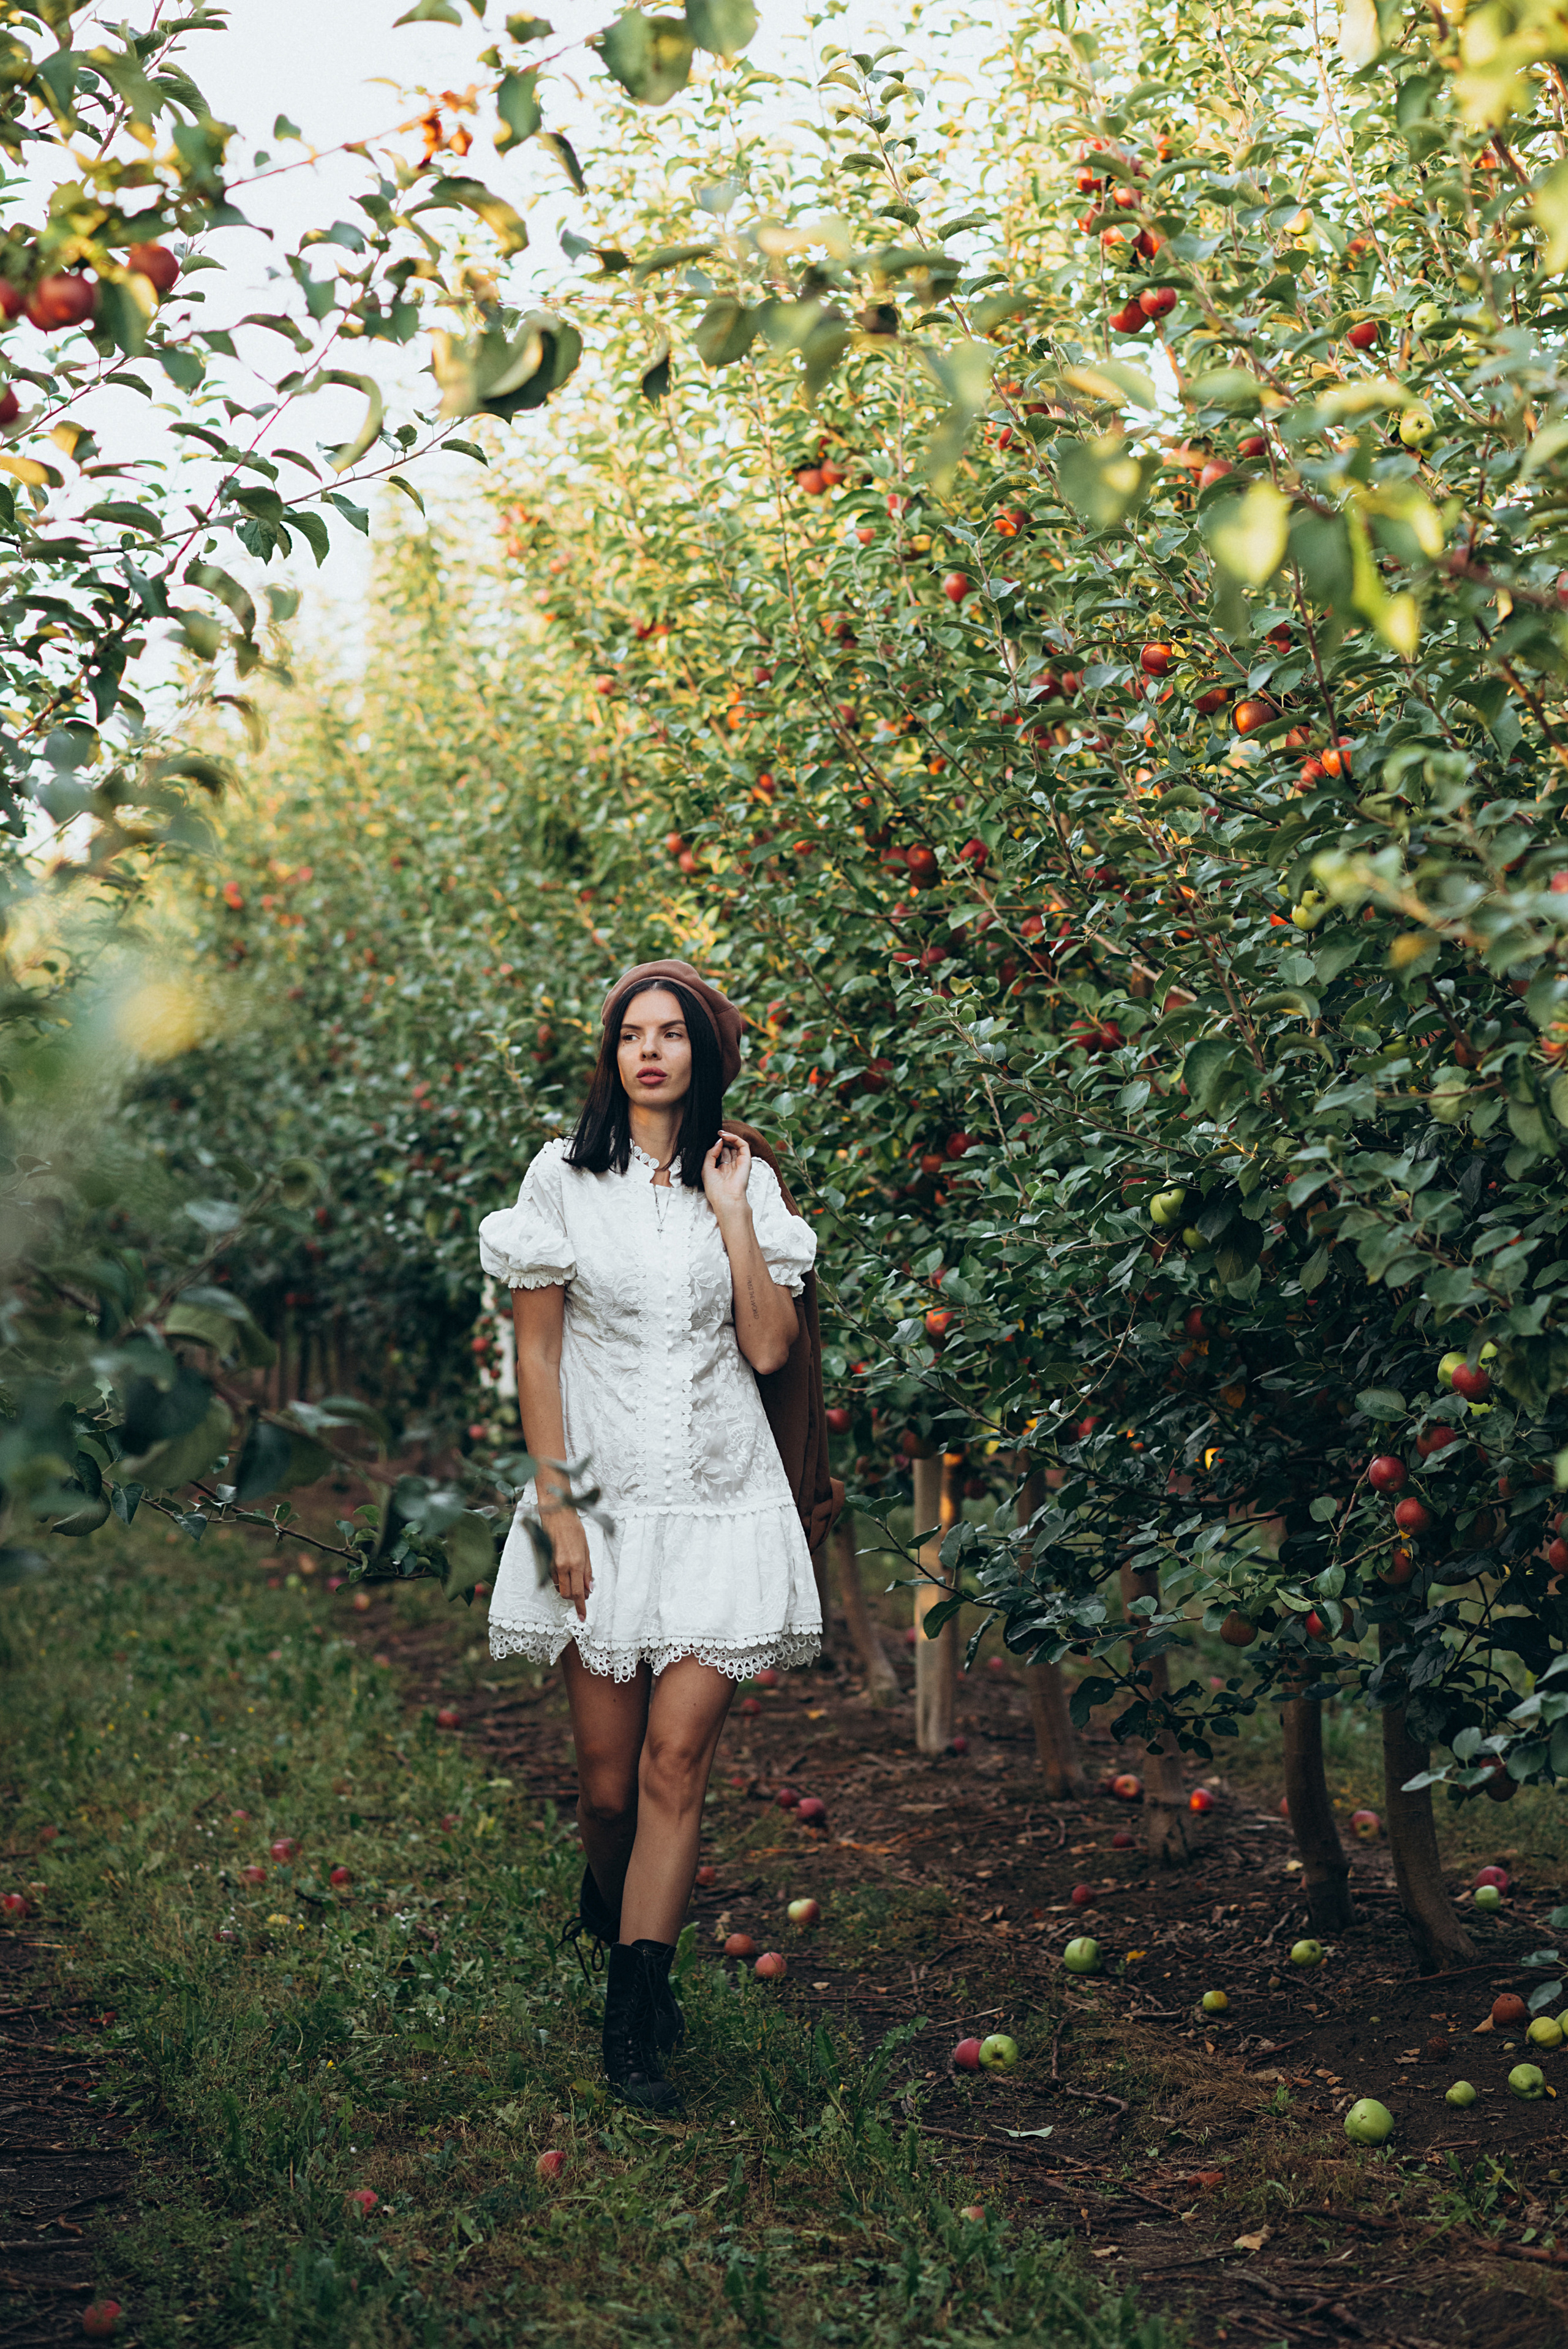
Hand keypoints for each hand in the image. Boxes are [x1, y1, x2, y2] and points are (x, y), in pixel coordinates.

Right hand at [545, 1505, 591, 1620]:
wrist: (557, 1515)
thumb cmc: (574, 1529)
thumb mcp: (587, 1549)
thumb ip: (587, 1571)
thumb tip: (589, 1588)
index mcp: (576, 1563)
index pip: (578, 1593)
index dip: (580, 1607)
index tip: (582, 1617)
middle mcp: (563, 1566)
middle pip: (567, 1594)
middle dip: (574, 1598)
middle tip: (581, 1594)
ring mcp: (552, 1565)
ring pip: (559, 1588)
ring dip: (568, 1588)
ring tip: (575, 1578)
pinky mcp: (545, 1562)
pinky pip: (554, 1578)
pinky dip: (561, 1580)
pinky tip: (566, 1571)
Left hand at [702, 1127, 751, 1221]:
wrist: (726, 1198)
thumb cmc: (715, 1189)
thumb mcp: (706, 1168)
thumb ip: (711, 1153)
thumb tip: (719, 1141)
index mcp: (722, 1170)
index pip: (720, 1153)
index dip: (715, 1145)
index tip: (709, 1138)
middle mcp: (731, 1166)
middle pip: (727, 1148)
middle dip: (721, 1140)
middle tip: (715, 1133)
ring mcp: (739, 1163)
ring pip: (735, 1145)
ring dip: (727, 1137)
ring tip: (720, 1133)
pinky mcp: (746, 1160)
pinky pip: (743, 1145)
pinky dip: (734, 1138)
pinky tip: (725, 1136)